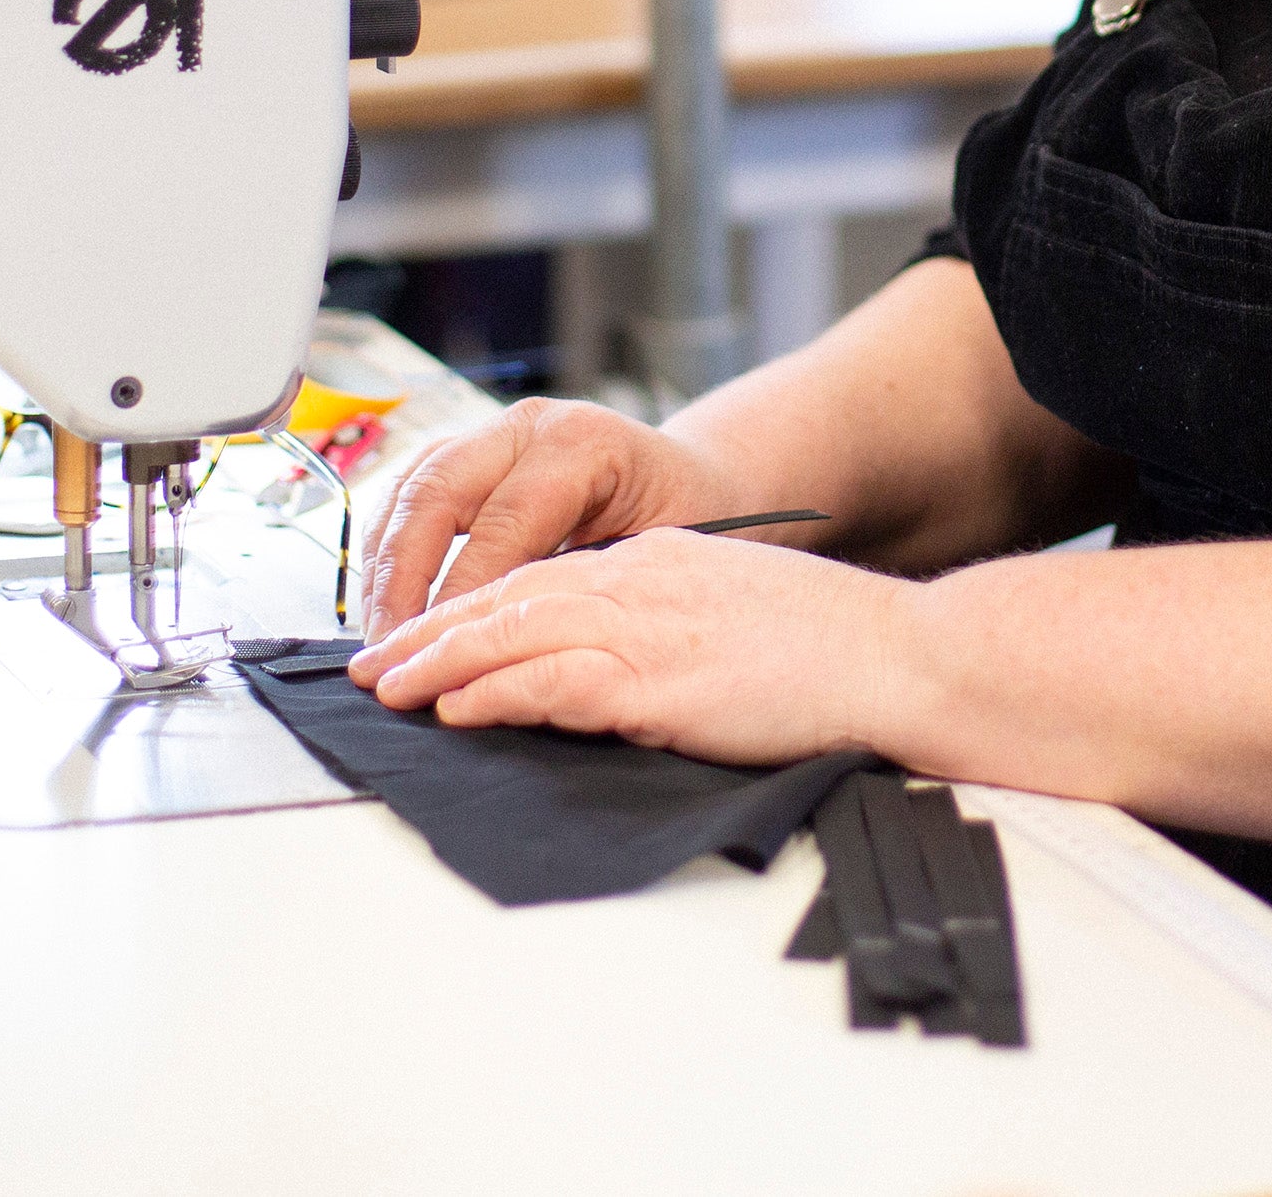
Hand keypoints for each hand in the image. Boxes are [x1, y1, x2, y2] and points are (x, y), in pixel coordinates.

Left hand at [344, 529, 923, 767]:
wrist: (898, 655)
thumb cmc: (834, 649)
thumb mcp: (733, 611)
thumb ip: (669, 625)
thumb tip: (615, 669)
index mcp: (659, 562)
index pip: (540, 579)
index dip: (471, 608)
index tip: (424, 637)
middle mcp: (642, 582)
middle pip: (509, 598)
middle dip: (431, 633)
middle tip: (373, 665)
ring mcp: (650, 628)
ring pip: (515, 635)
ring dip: (442, 665)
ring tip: (390, 691)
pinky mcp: (662, 682)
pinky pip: (557, 683)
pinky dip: (499, 695)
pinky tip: (459, 709)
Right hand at [351, 398, 747, 638]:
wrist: (693, 482)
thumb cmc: (689, 520)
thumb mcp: (658, 554)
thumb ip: (589, 587)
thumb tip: (518, 646)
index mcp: (583, 444)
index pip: (506, 519)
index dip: (465, 589)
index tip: (440, 650)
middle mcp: (531, 426)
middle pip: (439, 491)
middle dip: (402, 574)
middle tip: (390, 646)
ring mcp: (496, 432)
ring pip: (413, 487)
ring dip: (383, 563)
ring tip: (376, 632)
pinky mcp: (472, 450)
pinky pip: (412, 491)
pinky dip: (388, 547)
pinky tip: (383, 600)